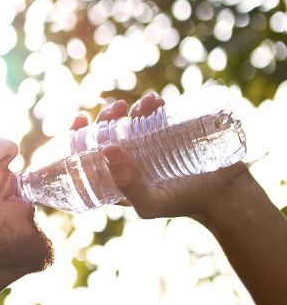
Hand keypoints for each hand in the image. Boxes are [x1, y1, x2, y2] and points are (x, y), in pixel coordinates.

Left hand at [70, 93, 252, 222]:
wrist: (225, 196)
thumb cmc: (183, 204)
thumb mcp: (150, 203)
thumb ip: (127, 184)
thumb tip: (106, 149)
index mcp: (115, 178)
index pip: (87, 156)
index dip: (78, 136)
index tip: (80, 119)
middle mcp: (130, 161)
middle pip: (108, 134)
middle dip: (106, 117)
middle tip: (116, 108)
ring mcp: (150, 147)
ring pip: (131, 122)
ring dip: (131, 108)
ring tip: (142, 104)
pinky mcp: (172, 136)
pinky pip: (156, 116)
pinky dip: (152, 106)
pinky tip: (155, 101)